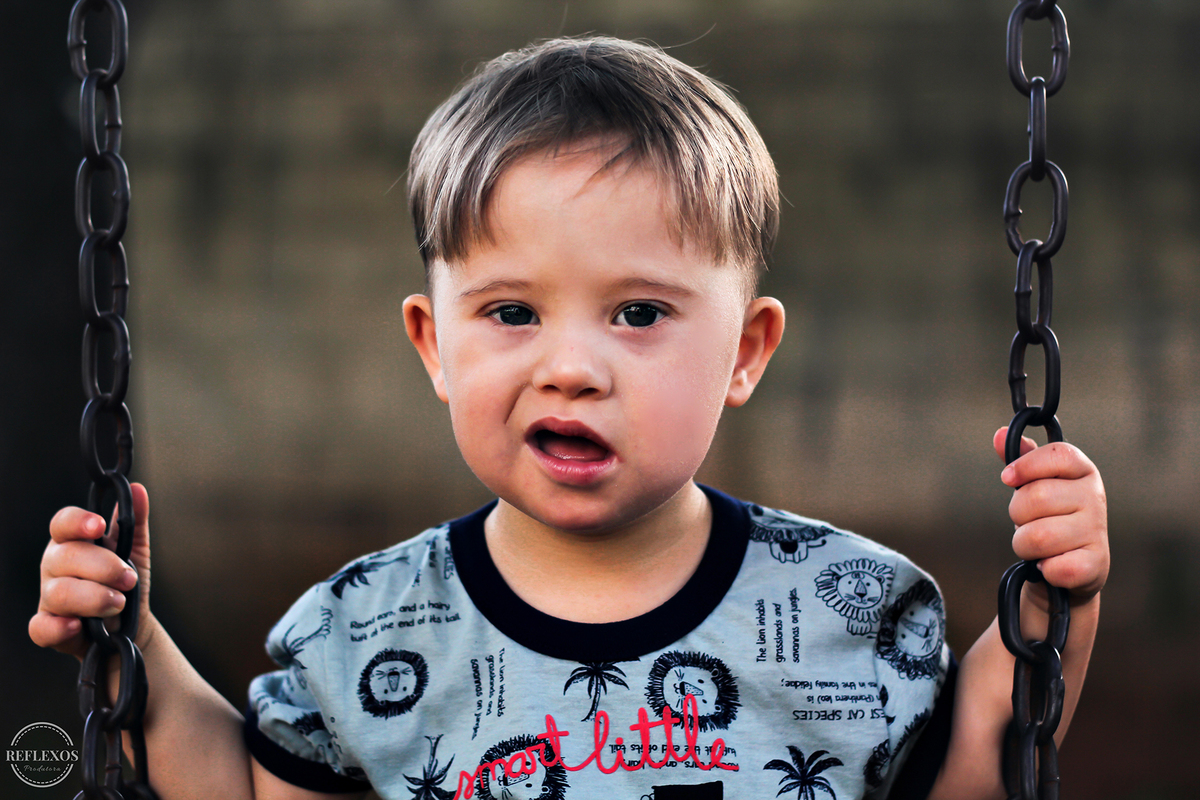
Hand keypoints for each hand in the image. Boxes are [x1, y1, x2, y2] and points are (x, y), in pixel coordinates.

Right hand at [29, 483, 152, 659]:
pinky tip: (78, 626)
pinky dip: (59, 627)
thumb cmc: (124, 582)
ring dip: (94, 597)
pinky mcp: (48, 627)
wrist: (128, 624)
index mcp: (72, 542)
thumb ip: (133, 521)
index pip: (62, 523)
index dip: (77, 522)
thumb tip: (137, 489)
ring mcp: (48, 597)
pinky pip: (41, 627)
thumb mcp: (135, 549)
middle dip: (103, 567)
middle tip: (129, 578)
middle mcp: (54, 566)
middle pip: (65, 557)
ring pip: (58, 592)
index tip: (99, 526)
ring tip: (119, 602)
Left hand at [994, 428, 1108, 603]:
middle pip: (1035, 497)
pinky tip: (1050, 565)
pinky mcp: (1097, 563)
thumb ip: (1019, 459)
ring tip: (1037, 546)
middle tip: (1027, 522)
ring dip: (1024, 545)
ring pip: (1037, 536)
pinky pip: (1055, 567)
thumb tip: (1000, 434)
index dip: (1026, 465)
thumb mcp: (1034, 485)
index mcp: (1083, 471)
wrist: (1070, 568)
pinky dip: (1043, 569)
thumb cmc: (1049, 518)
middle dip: (1018, 514)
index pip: (1058, 454)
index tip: (1007, 478)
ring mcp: (1097, 530)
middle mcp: (1095, 497)